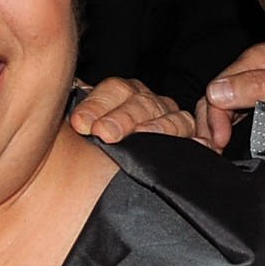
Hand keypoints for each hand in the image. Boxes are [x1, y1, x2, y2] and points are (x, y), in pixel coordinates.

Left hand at [70, 78, 195, 143]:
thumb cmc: (94, 141)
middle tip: (104, 133)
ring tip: (144, 137)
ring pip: (173, 119)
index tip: (80, 123)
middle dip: (122, 118)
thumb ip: (75, 112)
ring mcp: (173, 122)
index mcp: (122, 94)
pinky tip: (201, 145)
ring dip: (159, 128)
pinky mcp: (190, 143)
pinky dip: (200, 143)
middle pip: (141, 103)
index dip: (97, 104)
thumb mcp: (81, 126)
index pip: (113, 90)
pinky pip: (198, 141)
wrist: (119, 175)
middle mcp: (149, 104)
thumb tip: (63, 103)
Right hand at [194, 44, 264, 151]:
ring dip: (216, 131)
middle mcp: (252, 73)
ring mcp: (256, 91)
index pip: (219, 88)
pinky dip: (229, 132)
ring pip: (224, 110)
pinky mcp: (264, 106)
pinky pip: (238, 117)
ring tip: (216, 154)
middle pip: (215, 99)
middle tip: (213, 153)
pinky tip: (228, 148)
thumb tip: (217, 94)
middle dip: (209, 126)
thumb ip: (256, 86)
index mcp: (256, 60)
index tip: (220, 140)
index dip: (215, 115)